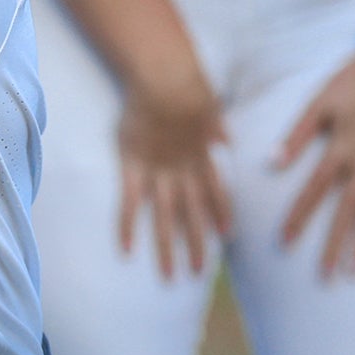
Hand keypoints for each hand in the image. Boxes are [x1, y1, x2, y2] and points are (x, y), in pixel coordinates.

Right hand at [116, 65, 230, 279]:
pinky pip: (131, 203)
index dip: (221, 215)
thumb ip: (217, 128)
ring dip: (169, 247)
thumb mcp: (211, 108)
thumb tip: (226, 137)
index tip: (226, 236)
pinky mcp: (134, 168)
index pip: (216, 192)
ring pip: (166, 217)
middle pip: (193, 214)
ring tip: (170, 274)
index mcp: (203, 156)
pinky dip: (129, 226)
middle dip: (197, 244)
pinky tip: (127, 249)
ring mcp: (159, 173)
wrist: (166, 79)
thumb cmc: (187, 86)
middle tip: (199, 272)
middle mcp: (184, 172)